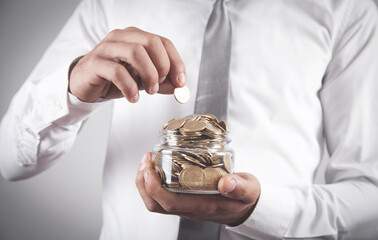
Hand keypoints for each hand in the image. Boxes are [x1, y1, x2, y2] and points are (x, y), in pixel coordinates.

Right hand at [69, 27, 185, 102]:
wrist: (85, 85)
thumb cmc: (114, 79)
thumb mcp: (142, 80)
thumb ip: (161, 82)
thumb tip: (179, 87)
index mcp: (136, 37)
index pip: (163, 42)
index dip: (176, 62)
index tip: (181, 81)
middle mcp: (122, 37)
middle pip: (152, 42)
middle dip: (163, 66)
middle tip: (161, 85)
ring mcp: (107, 48)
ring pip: (135, 52)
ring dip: (149, 74)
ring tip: (149, 91)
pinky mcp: (95, 63)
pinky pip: (117, 71)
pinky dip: (129, 87)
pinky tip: (132, 98)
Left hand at [135, 153, 260, 225]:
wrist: (247, 208)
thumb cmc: (246, 198)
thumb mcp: (248, 190)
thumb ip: (239, 186)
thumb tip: (226, 183)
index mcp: (202, 206)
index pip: (169, 202)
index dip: (153, 186)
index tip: (150, 166)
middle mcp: (190, 208)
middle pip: (155, 204)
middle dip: (143, 182)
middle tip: (146, 159)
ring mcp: (186, 206)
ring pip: (156, 202)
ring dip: (145, 182)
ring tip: (148, 161)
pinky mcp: (185, 200)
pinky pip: (162, 196)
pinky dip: (154, 182)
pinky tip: (158, 167)